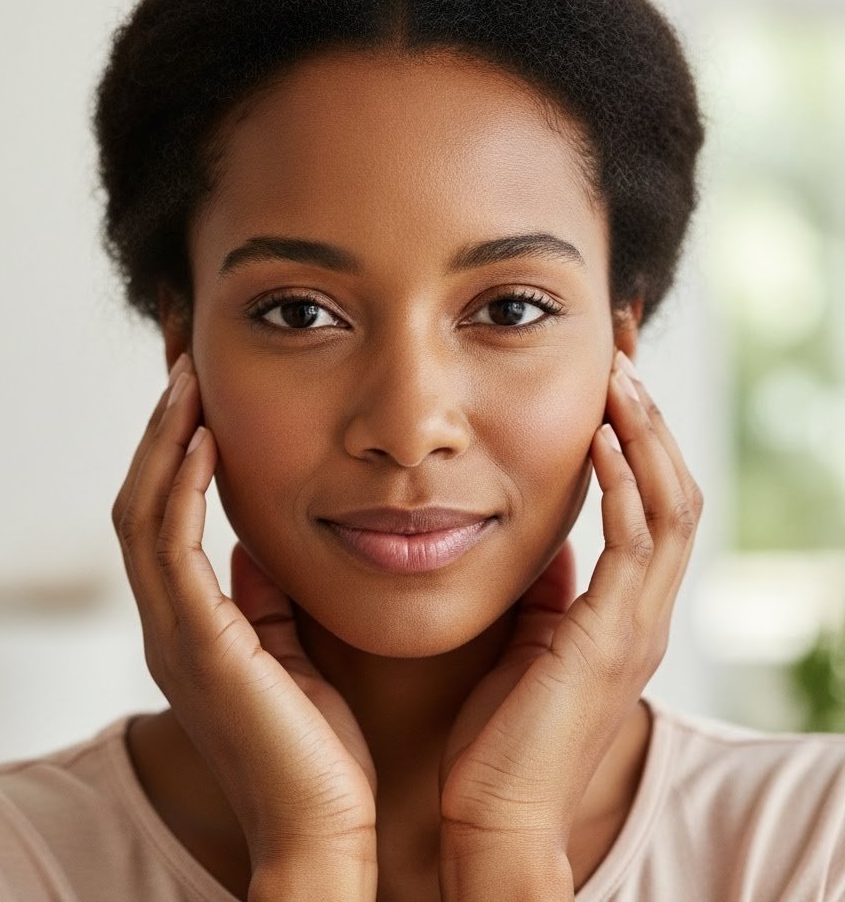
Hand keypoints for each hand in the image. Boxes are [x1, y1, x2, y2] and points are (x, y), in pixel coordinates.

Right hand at [112, 354, 376, 893]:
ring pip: (142, 513)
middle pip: (140, 500)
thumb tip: (260, 548)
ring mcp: (175, 635)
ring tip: (187, 379)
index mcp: (194, 625)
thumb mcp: (291, 652)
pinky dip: (180, 486)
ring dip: (163, 441)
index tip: (203, 393)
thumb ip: (267, 601)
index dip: (176, 451)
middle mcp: (170, 624)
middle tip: (183, 363)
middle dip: (160, 430)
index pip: (166, 515)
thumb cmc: (322, 750)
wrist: (325, 831)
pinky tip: (204, 437)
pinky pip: (171, 547)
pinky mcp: (197, 645)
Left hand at [439, 350, 701, 879]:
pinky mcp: (613, 637)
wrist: (494, 816)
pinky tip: (599, 438)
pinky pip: (636, 543)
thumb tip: (544, 535)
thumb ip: (546, 587)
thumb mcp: (527, 639)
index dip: (637, 436)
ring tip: (619, 376)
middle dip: (650, 417)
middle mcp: (644, 611)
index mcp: (623, 608)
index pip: (650, 499)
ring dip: (645, 435)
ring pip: (671, 504)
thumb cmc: (498, 733)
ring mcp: (637, 624)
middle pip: (674, 487)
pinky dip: (624, 484)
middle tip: (624, 352)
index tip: (611, 377)